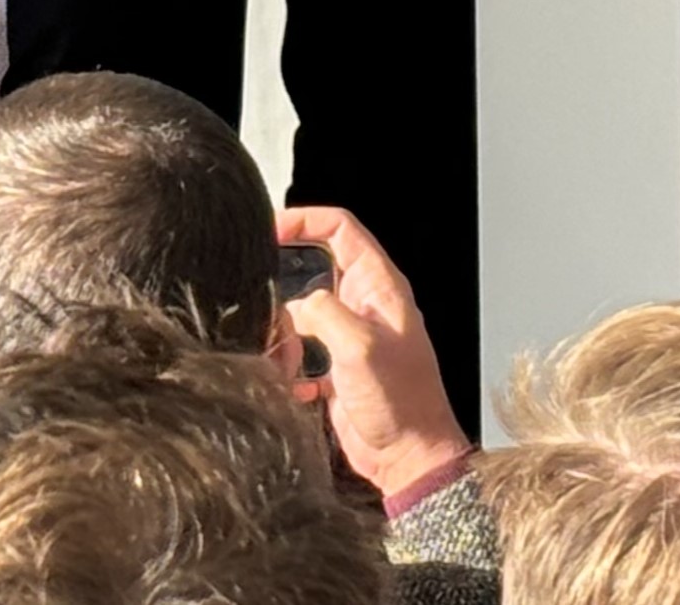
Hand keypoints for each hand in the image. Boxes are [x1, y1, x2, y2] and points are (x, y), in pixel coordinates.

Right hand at [276, 206, 468, 500]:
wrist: (408, 458)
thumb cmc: (402, 403)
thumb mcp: (360, 345)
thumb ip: (324, 311)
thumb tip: (298, 306)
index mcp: (380, 288)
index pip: (341, 230)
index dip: (305, 221)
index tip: (272, 228)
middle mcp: (365, 306)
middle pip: (316, 272)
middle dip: (289, 289)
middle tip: (270, 306)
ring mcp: (351, 337)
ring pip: (302, 316)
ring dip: (288, 335)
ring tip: (292, 359)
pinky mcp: (338, 368)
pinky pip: (301, 353)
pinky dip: (292, 366)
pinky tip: (297, 385)